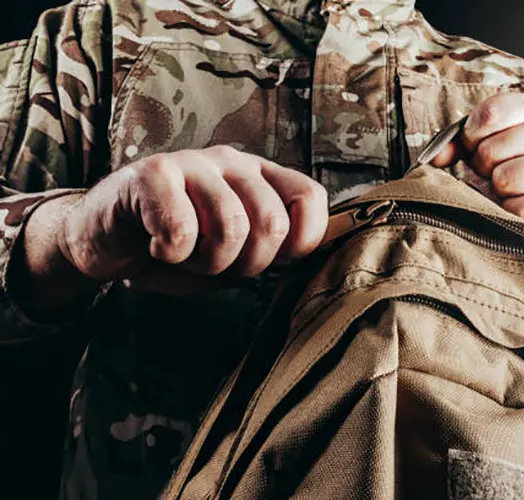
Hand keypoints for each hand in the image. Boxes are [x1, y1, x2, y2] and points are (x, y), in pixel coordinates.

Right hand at [57, 146, 327, 293]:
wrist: (104, 241)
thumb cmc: (176, 249)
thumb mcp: (233, 257)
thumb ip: (271, 251)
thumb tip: (308, 252)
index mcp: (260, 178)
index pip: (309, 197)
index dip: (300, 242)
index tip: (270, 263)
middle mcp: (232, 162)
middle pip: (271, 223)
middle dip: (245, 265)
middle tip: (212, 263)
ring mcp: (192, 162)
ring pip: (230, 227)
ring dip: (205, 262)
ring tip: (183, 255)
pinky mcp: (151, 173)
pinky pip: (181, 228)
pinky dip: (171, 254)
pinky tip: (156, 248)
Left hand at [432, 92, 523, 239]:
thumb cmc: (519, 169)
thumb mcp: (492, 144)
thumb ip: (460, 143)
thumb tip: (436, 157)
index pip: (489, 113)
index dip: (472, 136)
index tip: (478, 148)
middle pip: (490, 150)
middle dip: (484, 169)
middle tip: (499, 175)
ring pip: (505, 179)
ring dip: (499, 192)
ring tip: (512, 191)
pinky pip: (521, 208)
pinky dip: (514, 213)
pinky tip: (523, 209)